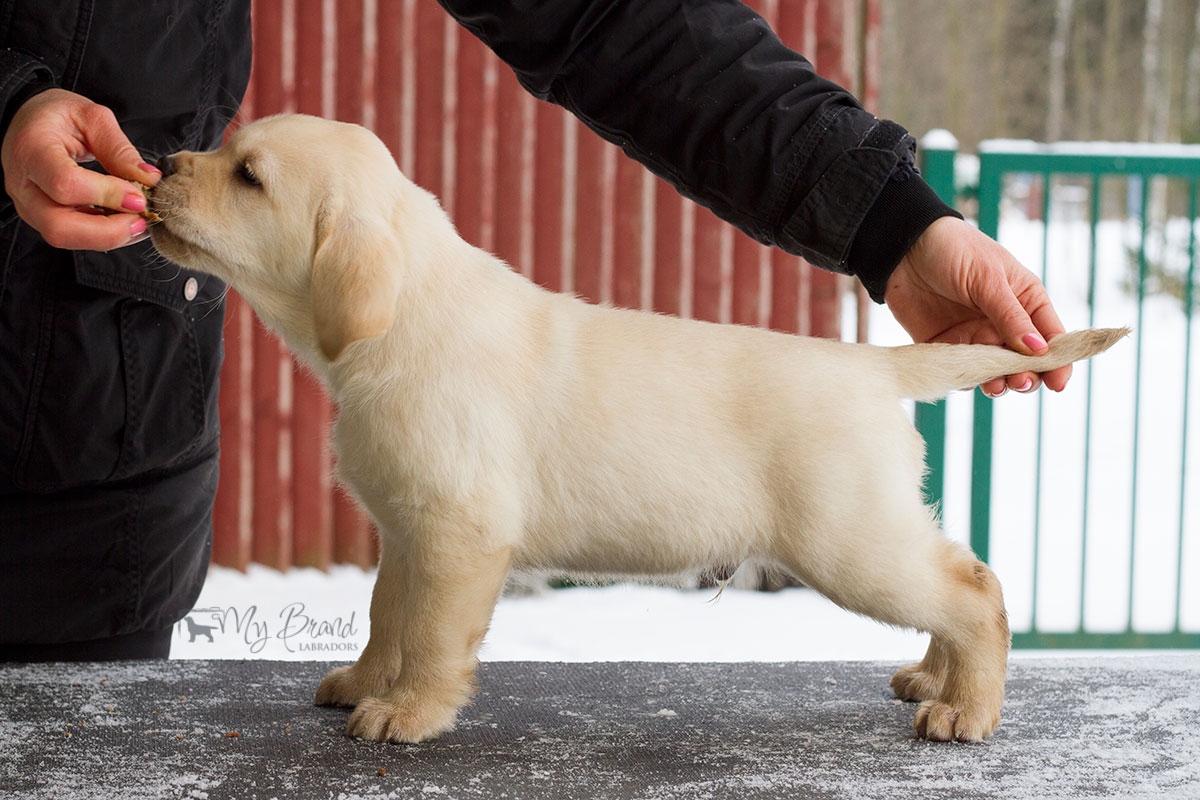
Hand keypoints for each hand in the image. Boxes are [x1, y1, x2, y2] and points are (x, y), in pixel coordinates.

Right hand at [1, 88, 160, 250]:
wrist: (27, 124)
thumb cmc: (56, 116)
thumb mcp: (92, 118)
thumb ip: (120, 150)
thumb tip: (150, 180)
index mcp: (32, 149)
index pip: (67, 184)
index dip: (108, 195)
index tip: (139, 196)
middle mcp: (23, 185)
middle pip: (60, 227)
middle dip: (109, 231)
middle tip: (142, 219)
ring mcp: (29, 206)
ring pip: (66, 238)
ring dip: (110, 237)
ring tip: (139, 221)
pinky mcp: (41, 219)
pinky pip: (72, 237)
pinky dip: (104, 235)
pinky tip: (125, 222)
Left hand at [883, 216, 1069, 396]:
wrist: (903, 249)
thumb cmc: (954, 250)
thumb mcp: (988, 279)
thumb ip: (1010, 316)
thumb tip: (1039, 350)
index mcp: (1025, 300)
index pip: (1051, 336)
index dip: (1058, 361)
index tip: (1058, 383)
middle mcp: (1004, 323)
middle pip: (1025, 361)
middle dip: (1026, 376)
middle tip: (1020, 381)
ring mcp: (975, 335)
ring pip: (995, 371)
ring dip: (998, 382)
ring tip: (997, 386)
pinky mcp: (946, 346)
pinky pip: (961, 371)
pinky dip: (966, 379)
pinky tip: (966, 379)